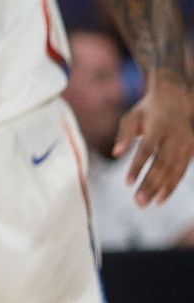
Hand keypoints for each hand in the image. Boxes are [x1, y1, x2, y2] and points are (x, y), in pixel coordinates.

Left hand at [113, 79, 193, 205]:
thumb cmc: (147, 111)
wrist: (177, 99)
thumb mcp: (132, 117)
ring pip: (174, 171)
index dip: (138, 166)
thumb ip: (124, 134)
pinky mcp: (191, 151)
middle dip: (151, 184)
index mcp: (158, 126)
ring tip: (147, 203)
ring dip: (161, 189)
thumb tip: (116, 153)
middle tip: (138, 202)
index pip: (147, 149)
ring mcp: (186, 144)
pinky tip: (160, 199)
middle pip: (162, 164)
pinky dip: (171, 186)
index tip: (128, 182)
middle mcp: (175, 137)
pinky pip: (181, 171)